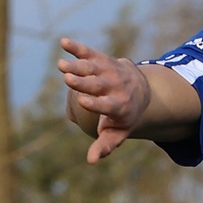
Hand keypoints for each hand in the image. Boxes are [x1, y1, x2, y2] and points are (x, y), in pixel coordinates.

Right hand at [59, 38, 150, 162]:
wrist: (142, 89)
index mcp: (121, 106)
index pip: (108, 105)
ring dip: (77, 65)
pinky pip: (90, 52)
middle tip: (67, 80)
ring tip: (61, 65)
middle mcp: (116, 87)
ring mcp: (110, 71)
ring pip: (93, 68)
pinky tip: (63, 42)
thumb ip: (105, 145)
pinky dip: (77, 47)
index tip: (83, 101)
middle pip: (98, 84)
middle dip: (83, 82)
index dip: (96, 103)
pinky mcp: (103, 59)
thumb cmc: (124, 116)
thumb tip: (90, 161)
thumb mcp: (118, 132)